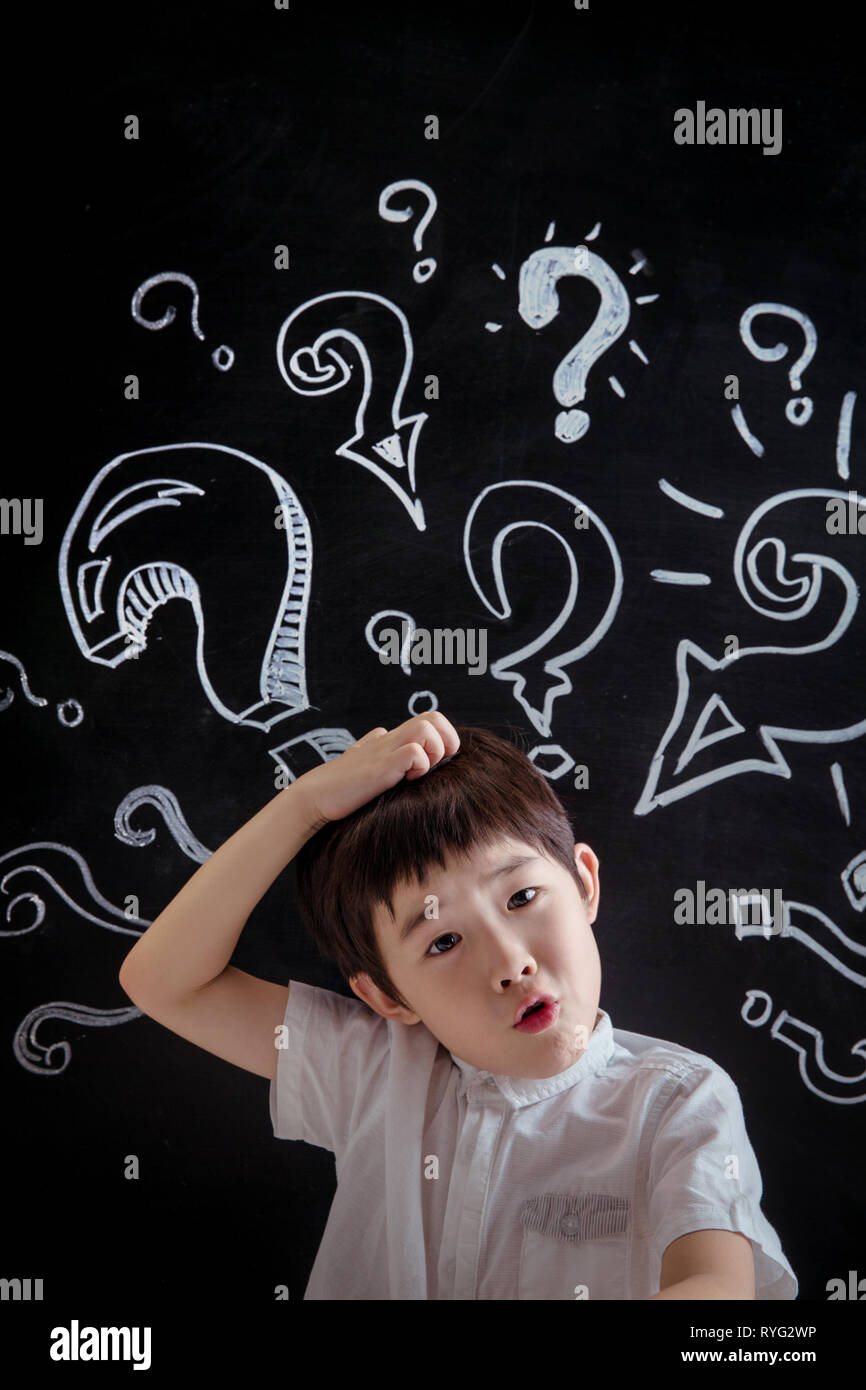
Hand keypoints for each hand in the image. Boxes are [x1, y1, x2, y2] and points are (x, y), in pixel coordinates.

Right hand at [295, 712, 459, 826]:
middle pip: (433, 716)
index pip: (429, 719)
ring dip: (433, 751)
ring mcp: (385, 749)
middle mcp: (390, 738)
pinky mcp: (382, 766)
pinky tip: (404, 781)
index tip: (435, 762)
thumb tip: (380, 732)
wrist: (315, 796)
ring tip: (418, 772)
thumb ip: (374, 745)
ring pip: (427, 727)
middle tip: (435, 764)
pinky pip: (414, 753)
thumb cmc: (340, 784)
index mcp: (389, 738)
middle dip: (446, 739)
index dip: (442, 737)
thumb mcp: (362, 759)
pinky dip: (419, 767)